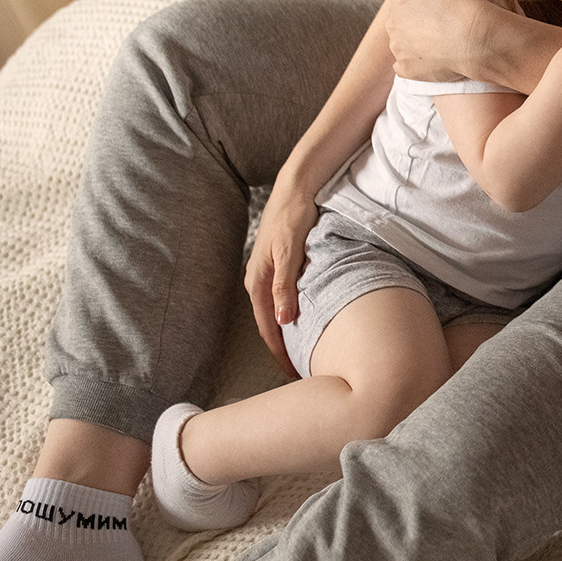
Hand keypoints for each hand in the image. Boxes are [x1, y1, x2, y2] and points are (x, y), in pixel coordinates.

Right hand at [244, 172, 322, 377]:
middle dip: (282, 348)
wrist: (296, 188)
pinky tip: (303, 320)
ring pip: (275, 311)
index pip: (266, 326)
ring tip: (303, 351)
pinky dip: (290, 314)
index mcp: (258, 281)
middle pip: (269, 323)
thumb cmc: (294, 217)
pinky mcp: (278, 266)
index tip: (293, 372)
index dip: (279, 351)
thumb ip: (286, 285)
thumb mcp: (291, 251)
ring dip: (286, 332)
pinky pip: (281, 298)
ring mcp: (267, 273)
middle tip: (300, 371)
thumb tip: (281, 321)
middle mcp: (258, 280)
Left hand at [387, 0, 494, 82]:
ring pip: (405, 42)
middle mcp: (392, 20)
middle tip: (446, 22)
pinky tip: (436, 59)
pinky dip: (419, 64)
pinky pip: (407, 66)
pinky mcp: (406, 69)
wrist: (479, 38)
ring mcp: (398, 47)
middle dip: (421, 19)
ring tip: (444, 41)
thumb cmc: (468, 1)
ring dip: (419, 42)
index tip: (445, 2)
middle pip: (405, 18)